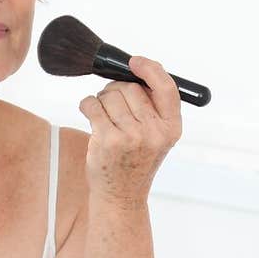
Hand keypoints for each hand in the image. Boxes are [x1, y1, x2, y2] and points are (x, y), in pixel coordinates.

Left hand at [78, 55, 181, 206]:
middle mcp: (154, 132)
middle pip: (131, 87)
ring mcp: (131, 137)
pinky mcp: (108, 140)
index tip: (135, 62)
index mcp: (171, 128)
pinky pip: (92, 105)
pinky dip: (87, 105)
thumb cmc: (135, 162)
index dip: (150, 69)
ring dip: (101, 100)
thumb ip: (152, 108)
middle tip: (114, 107)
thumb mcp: (157, 137)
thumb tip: (133, 71)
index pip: (166, 88)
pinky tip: (91, 116)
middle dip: (117, 90)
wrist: (121, 196)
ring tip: (104, 117)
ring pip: (109, 95)